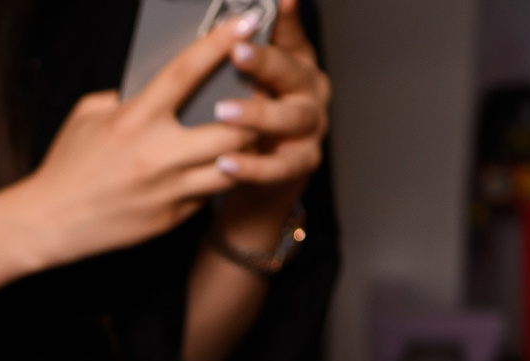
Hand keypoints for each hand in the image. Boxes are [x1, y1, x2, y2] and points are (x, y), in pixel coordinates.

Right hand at [12, 17, 267, 270]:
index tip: (247, 20)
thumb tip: (162, 81)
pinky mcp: (173, 217)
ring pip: (233, 165)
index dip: (219, 42)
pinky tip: (223, 163)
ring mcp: (168, 190)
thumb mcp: (90, 116)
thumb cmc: (68, 165)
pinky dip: (221, 174)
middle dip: (255, 108)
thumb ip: (129, 97)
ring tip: (253, 130)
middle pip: (231, 126)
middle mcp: (156, 155)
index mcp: (133, 120)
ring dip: (248, 145)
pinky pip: (211, 192)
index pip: (185, 72)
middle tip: (264, 92)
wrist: (50, 223)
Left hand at [206, 0, 328, 245]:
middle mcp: (309, 91)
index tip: (278, 2)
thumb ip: (236, 55)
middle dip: (264, 62)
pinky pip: (280, 166)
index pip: (291, 35)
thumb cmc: (252, 117)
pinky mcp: (303, 163)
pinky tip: (227, 163)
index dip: (284, 20)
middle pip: (293, 72)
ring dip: (257, 114)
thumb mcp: (246, 81)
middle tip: (237, 52)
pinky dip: (254, 166)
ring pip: (290, 118)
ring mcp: (310, 127)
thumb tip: (219, 26)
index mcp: (297, 63)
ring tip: (223, 112)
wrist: (263, 175)